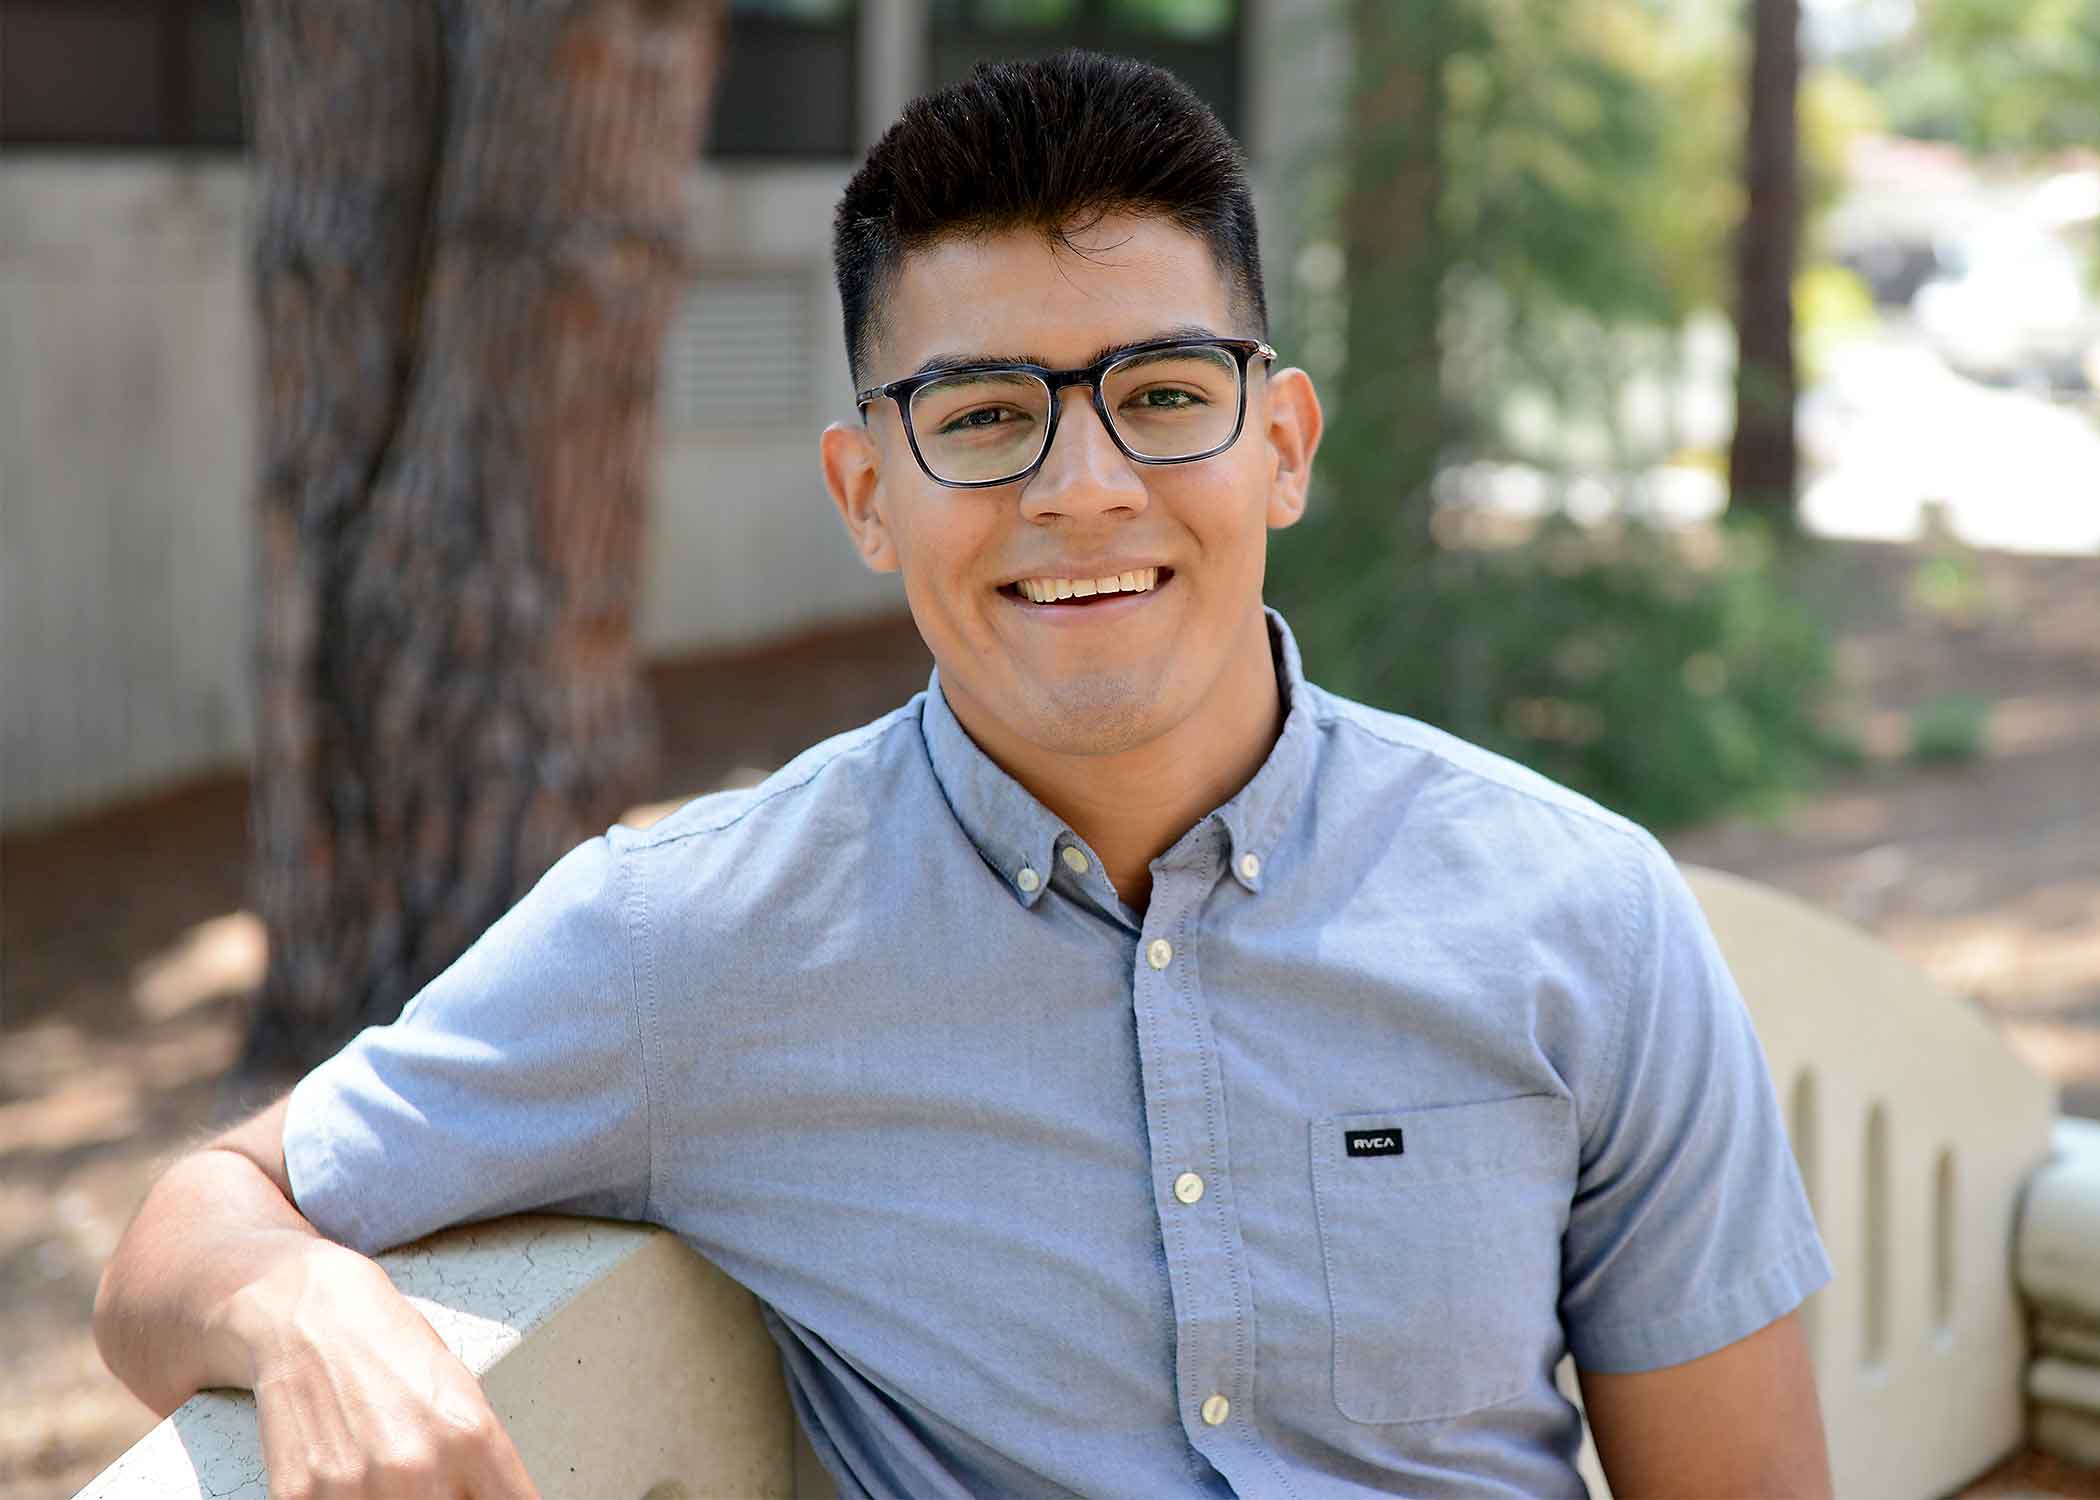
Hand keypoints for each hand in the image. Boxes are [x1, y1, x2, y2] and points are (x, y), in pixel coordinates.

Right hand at [227, 1244, 541, 1498]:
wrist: (311, 1317)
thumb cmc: (390, 1347)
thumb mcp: (462, 1393)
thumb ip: (483, 1460)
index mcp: (471, 1436)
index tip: (487, 1499)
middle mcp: (417, 1467)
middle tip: (434, 1481)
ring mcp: (356, 1488)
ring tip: (385, 1473)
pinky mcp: (300, 1497)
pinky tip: (348, 1475)